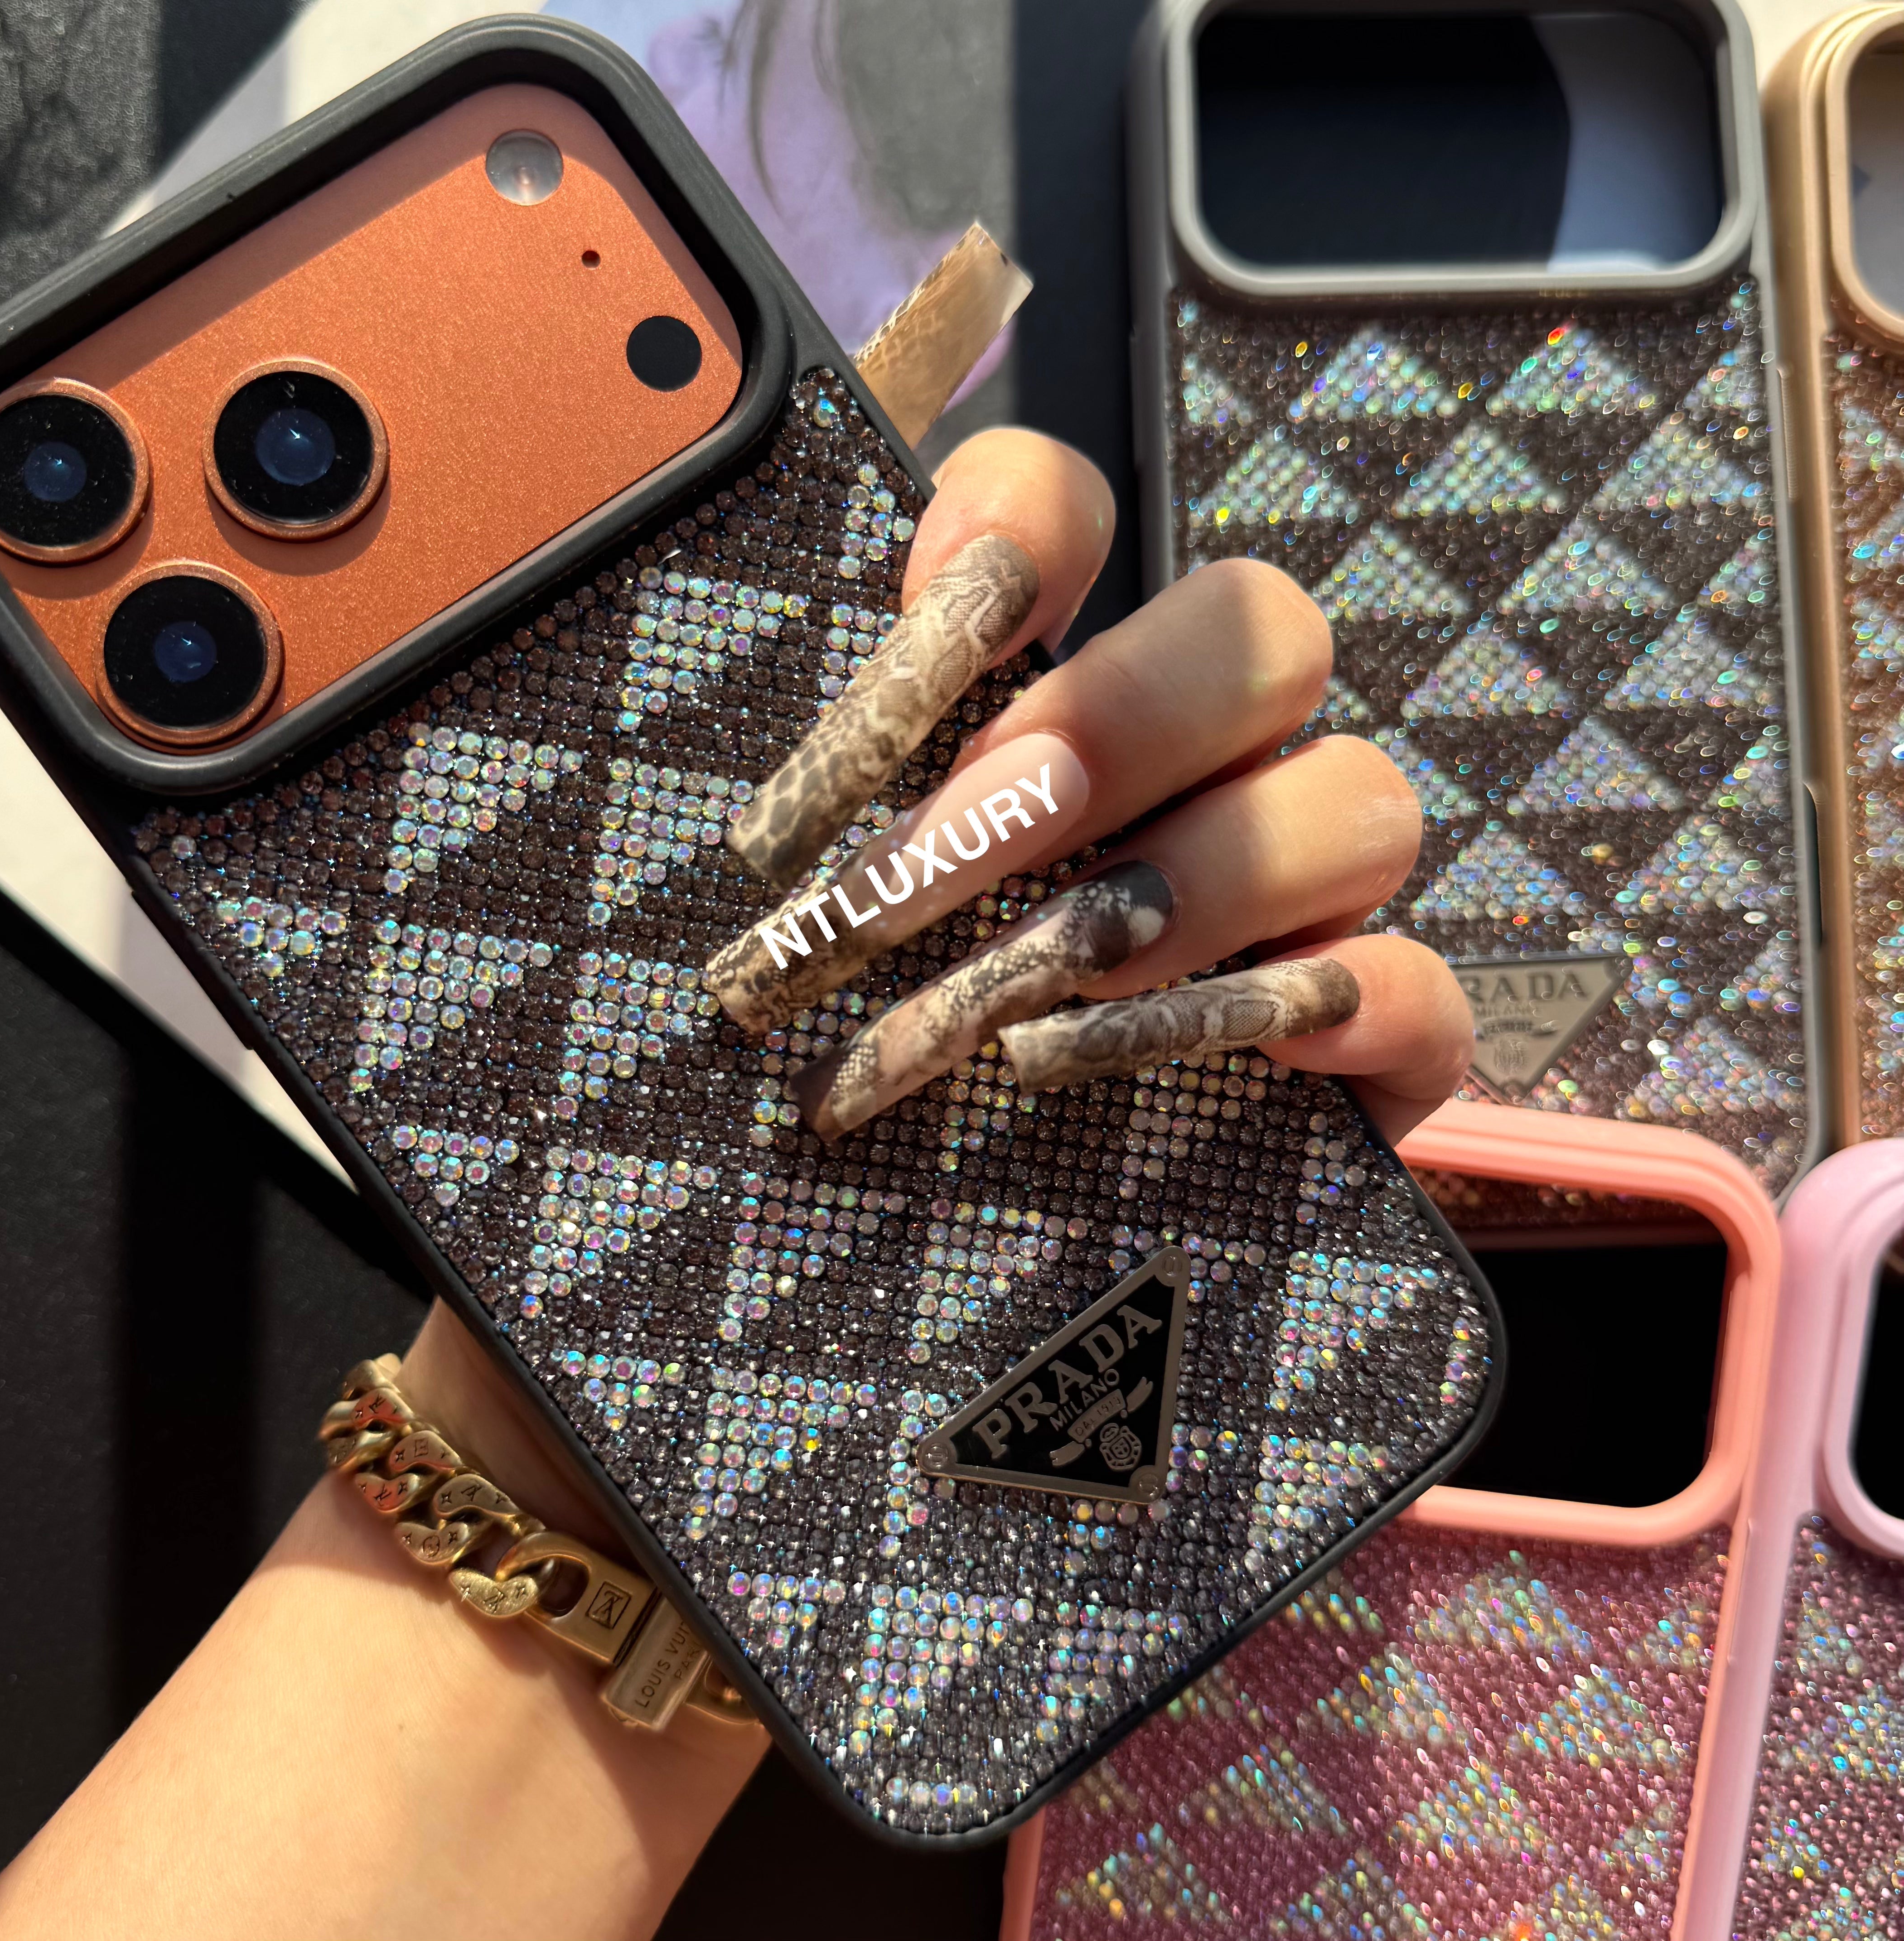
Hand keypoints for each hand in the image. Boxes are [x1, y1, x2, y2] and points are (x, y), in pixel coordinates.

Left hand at [723, 425, 1472, 1145]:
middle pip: (1260, 632)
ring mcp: (1299, 903)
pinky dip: (1342, 1012)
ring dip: (1195, 886)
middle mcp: (1197, 769)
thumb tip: (717, 665)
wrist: (940, 1283)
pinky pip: (1417, 989)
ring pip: (1358, 800)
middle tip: (939, 864)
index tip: (919, 617)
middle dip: (1111, 725)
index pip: (1066, 515)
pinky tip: (1254, 1064)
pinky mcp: (1364, 1041)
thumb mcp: (801, 915)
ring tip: (1036, 999)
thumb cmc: (833, 1064)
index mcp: (1047, 696)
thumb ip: (800, 794)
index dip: (1014, 525)